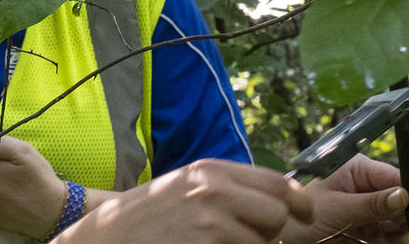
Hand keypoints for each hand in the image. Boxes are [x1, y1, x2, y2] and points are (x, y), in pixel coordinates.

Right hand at [52, 159, 313, 243]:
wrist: (104, 240)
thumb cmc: (144, 222)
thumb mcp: (183, 191)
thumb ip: (225, 190)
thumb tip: (280, 200)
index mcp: (209, 171)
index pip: (276, 183)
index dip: (298, 203)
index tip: (304, 215)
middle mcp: (212, 189)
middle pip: (276, 215)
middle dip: (267, 234)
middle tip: (237, 240)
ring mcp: (209, 219)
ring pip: (261, 242)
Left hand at [279, 155, 408, 243]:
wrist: (286, 241)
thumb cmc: (299, 217)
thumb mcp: (336, 209)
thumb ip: (372, 204)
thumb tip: (404, 195)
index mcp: (358, 169)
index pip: (397, 174)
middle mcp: (368, 186)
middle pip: (407, 198)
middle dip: (407, 215)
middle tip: (396, 229)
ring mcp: (372, 209)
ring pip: (403, 220)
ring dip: (399, 232)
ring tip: (379, 237)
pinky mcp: (372, 229)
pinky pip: (394, 236)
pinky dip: (393, 241)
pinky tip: (379, 242)